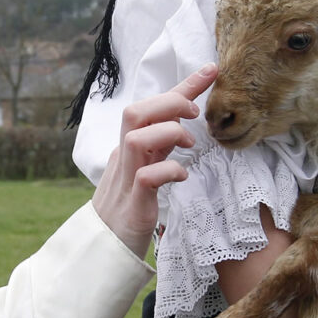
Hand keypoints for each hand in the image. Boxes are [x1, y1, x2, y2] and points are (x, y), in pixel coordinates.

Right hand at [92, 63, 217, 257]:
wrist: (106, 248)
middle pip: (136, 111)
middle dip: (170, 103)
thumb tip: (179, 127)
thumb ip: (158, 148)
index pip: (152, 107)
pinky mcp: (133, 204)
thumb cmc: (129, 207)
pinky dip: (168, 171)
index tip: (211, 69)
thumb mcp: (145, 169)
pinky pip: (146, 177)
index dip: (183, 86)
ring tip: (188, 146)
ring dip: (168, 133)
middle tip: (195, 115)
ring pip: (137, 138)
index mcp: (130, 145)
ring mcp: (126, 178)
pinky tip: (182, 177)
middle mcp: (124, 156)